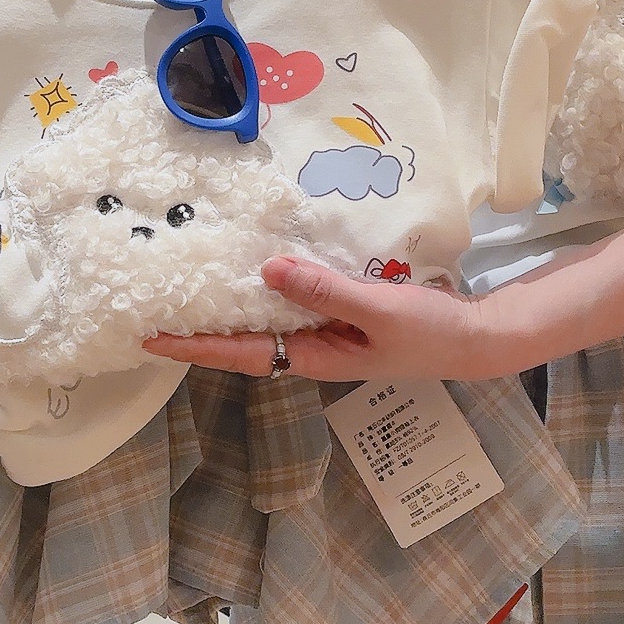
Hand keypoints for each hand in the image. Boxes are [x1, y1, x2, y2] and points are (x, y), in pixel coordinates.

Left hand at [143, 255, 509, 382]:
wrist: (474, 338)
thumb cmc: (428, 332)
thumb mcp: (376, 309)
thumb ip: (323, 290)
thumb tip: (266, 270)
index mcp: (313, 357)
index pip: (240, 353)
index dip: (194, 346)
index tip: (149, 337)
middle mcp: (309, 347)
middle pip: (242, 340)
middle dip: (198, 328)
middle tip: (152, 306)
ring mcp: (324, 332)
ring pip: (264, 320)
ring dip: (228, 306)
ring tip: (186, 285)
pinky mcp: (339, 314)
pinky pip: (292, 301)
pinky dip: (268, 286)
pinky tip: (253, 265)